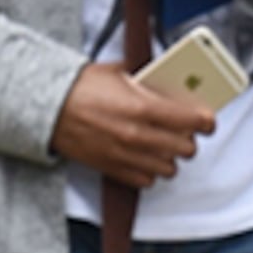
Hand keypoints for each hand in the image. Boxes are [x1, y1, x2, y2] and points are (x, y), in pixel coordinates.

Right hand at [52, 63, 215, 184]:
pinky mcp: (112, 169)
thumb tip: (171, 83)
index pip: (193, 121)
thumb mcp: (119, 72)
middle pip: (186, 148)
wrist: (45, 107)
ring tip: (164, 144)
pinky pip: (146, 181)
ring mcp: (125, 156)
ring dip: (170, 156)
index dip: (206, 121)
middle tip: (183, 130)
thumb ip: (149, 80)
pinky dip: (150, 171)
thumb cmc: (79, 87)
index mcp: (143, 108)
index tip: (208, 120)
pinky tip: (145, 157)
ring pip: (169, 168)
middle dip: (188, 138)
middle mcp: (138, 136)